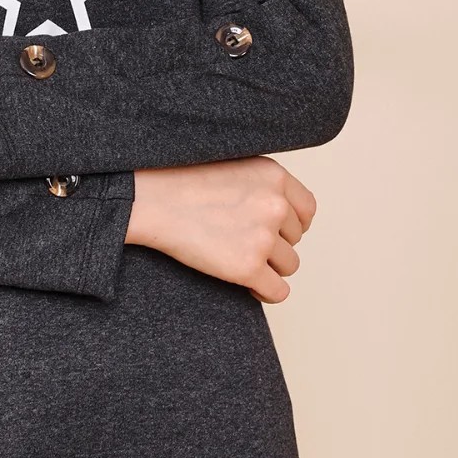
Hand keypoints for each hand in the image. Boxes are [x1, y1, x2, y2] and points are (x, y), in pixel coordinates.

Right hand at [124, 156, 316, 303]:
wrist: (150, 200)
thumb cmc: (181, 181)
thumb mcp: (232, 166)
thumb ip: (261, 185)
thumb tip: (282, 214)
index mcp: (274, 175)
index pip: (307, 210)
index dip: (292, 224)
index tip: (275, 232)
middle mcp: (275, 205)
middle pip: (295, 239)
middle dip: (273, 244)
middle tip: (240, 242)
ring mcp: (263, 237)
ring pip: (289, 266)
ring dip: (268, 267)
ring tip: (238, 260)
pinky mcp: (247, 267)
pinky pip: (277, 291)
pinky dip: (264, 291)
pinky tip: (247, 285)